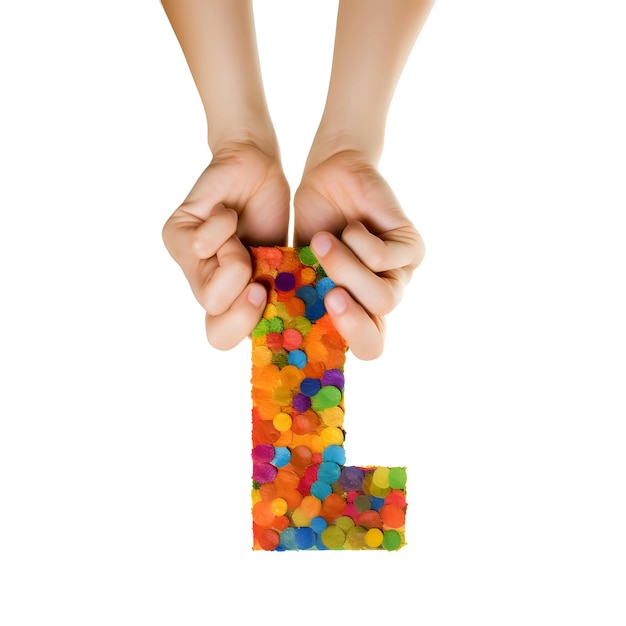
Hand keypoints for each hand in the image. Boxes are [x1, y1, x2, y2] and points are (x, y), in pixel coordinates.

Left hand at [162, 142, 289, 349]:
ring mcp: (187, 264)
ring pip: (210, 294)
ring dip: (236, 259)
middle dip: (246, 307)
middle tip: (259, 280)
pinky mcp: (175, 234)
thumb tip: (290, 325)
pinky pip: (199, 248)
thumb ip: (283, 294)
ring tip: (238, 234)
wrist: (255, 169)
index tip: (268, 296)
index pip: (223, 338)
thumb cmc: (269, 217)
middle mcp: (205, 287)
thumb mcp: (285, 263)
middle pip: (217, 333)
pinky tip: (226, 212)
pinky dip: (222, 226)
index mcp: (231, 299)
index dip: (247, 328)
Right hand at [294, 150, 424, 359]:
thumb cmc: (314, 222)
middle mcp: (380, 300)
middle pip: (376, 340)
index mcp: (357, 311)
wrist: (332, 176)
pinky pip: (384, 260)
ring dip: (346, 270)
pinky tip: (350, 225)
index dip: (344, 347)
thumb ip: (295, 296)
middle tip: (329, 296)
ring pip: (383, 298)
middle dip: (350, 321)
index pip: (367, 348)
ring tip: (323, 242)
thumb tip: (270, 328)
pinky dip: (357, 242)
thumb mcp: (298, 265)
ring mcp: (400, 276)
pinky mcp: (411, 247)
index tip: (312, 328)